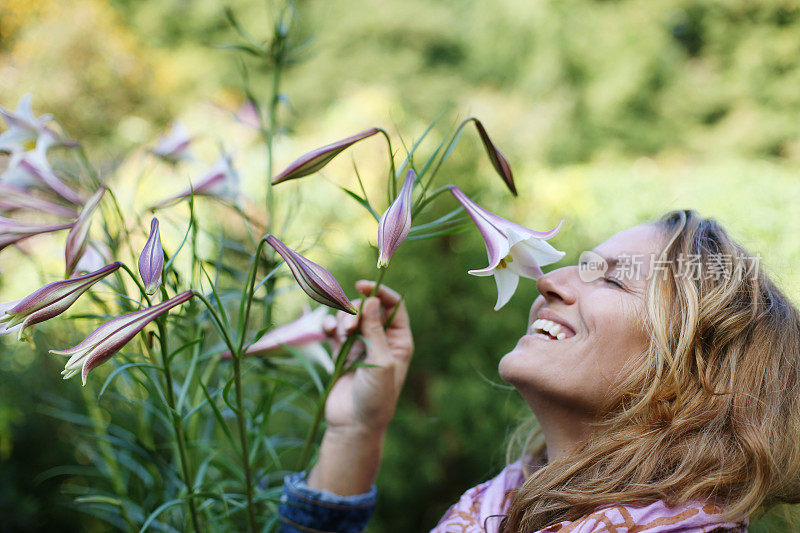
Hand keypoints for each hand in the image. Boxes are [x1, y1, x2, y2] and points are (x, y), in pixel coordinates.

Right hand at [306, 280, 412, 494]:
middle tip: (350, 327)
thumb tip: (371, 300)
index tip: (362, 287)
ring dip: (343, 319)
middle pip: (368, 308)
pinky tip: (327, 331)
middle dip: (356, 310)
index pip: (393, 306)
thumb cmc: (376, 397)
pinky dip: (329, 326)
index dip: (379, 293)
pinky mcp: (341, 353)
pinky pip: (334, 330)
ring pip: (350, 317)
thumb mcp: (380, 362)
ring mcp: (360, 346)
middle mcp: (381, 340)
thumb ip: (374, 330)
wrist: (354, 425)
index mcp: (399, 341)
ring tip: (341, 334)